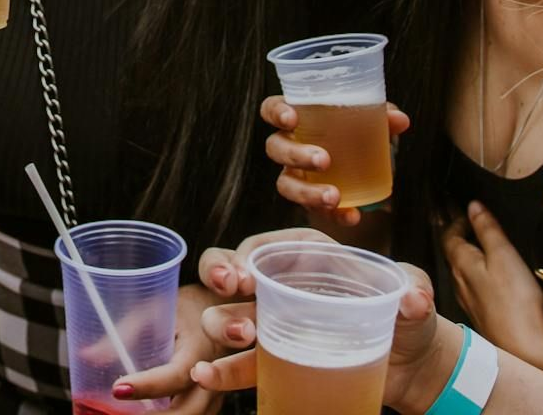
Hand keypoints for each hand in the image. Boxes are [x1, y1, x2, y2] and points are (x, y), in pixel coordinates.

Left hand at [113, 284, 223, 412]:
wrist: (216, 311)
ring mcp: (214, 392)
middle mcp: (212, 375)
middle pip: (189, 411)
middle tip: (120, 410)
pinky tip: (148, 412)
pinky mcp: (210, 401)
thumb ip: (125, 332)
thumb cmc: (182, 307)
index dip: (147, 385)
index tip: (118, 389)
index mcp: (199, 347)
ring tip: (130, 413)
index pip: (176, 375)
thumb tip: (88, 355)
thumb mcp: (154, 309)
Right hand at [191, 229, 443, 414]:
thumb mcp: (415, 290)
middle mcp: (282, 284)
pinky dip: (221, 369)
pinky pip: (241, 363)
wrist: (413, 363)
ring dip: (222, 323)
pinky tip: (205, 374)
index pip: (265, 246)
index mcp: (307, 255)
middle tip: (233, 291)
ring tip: (241, 337)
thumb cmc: (408, 314)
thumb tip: (413, 299)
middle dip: (219, 276)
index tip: (245, 274)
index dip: (246, 254)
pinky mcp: (278, 359)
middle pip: (230, 271)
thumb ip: (416, 287)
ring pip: (226, 314)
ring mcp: (274, 322)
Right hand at [261, 94, 409, 224]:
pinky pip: (314, 212)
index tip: (292, 119)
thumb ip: (381, 117)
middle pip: (275, 147)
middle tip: (324, 160)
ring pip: (285, 184)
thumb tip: (400, 119)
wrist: (364, 170)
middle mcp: (287, 145)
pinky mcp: (310, 201)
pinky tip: (352, 215)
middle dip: (295, 155)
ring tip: (334, 196)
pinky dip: (334, 215)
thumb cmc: (355, 134)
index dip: (275, 112)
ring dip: (307, 191)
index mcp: (294, 118)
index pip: (270, 109)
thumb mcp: (368, 122)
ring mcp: (294, 175)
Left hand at [442, 201, 542, 366]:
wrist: (526, 351)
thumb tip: (472, 205)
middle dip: (455, 233)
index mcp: (460, 262)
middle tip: (457, 217)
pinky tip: (484, 274)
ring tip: (470, 240)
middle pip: (452, 250)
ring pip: (461, 268)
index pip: (448, 233)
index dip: (453, 217)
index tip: (458, 206)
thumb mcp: (503, 257)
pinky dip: (475, 271)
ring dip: (464, 251)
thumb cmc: (515, 305)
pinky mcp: (483, 313)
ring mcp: (470, 298)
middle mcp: (459, 280)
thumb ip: (487, 230)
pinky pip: (473, 285)